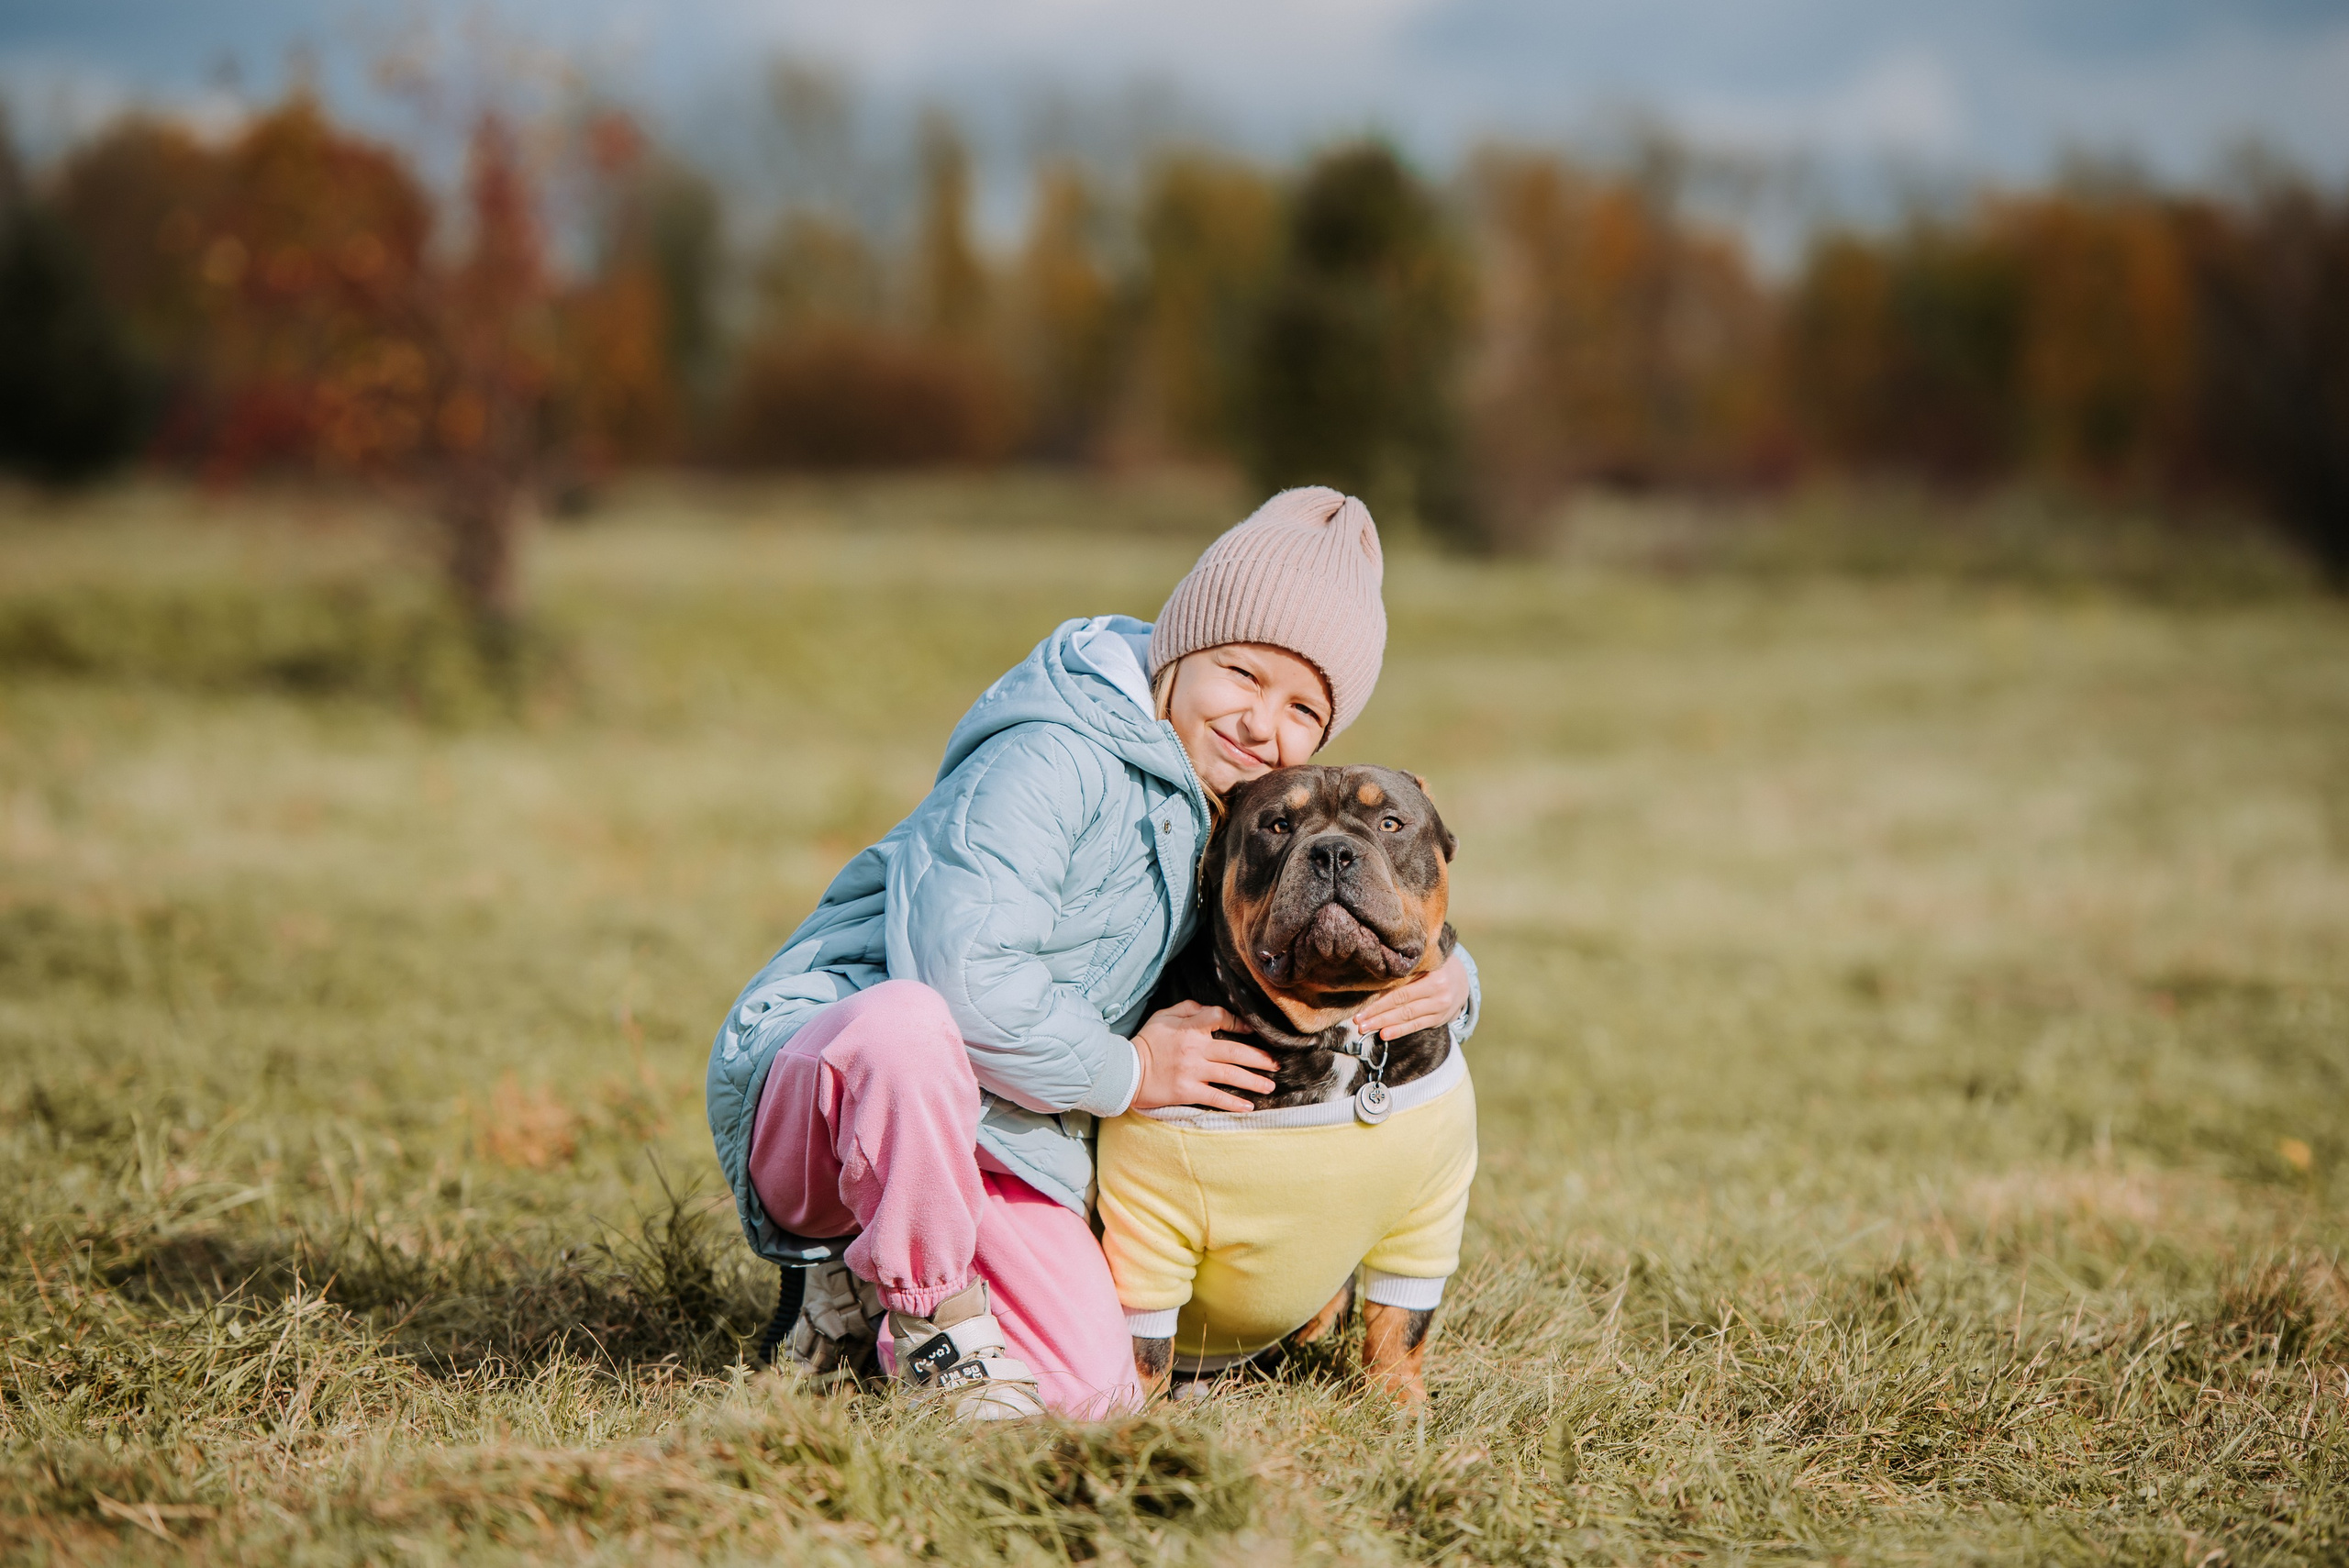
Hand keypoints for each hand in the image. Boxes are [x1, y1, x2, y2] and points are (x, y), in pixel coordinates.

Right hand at [1130, 1001, 1276, 1111]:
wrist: (1125, 1071)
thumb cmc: (1146, 1042)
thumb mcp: (1164, 1016)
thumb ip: (1189, 1009)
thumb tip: (1212, 1011)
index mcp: (1189, 1028)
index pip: (1221, 1018)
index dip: (1239, 1023)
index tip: (1251, 1030)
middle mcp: (1195, 1049)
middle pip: (1235, 1051)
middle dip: (1260, 1058)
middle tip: (1276, 1064)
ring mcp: (1192, 1071)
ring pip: (1231, 1075)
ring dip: (1254, 1081)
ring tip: (1270, 1086)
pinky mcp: (1187, 1091)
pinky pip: (1215, 1097)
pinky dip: (1233, 1103)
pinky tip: (1248, 1106)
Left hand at [1351, 948, 1470, 1041]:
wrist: (1463, 980)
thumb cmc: (1435, 966)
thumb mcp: (1425, 962)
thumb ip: (1406, 971)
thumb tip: (1372, 980)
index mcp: (1434, 975)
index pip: (1402, 991)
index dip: (1380, 1001)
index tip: (1360, 1007)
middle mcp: (1439, 993)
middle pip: (1402, 1006)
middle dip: (1377, 1015)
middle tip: (1357, 1022)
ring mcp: (1440, 1008)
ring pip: (1408, 1018)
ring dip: (1384, 1025)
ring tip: (1365, 1029)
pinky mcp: (1439, 1019)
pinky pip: (1417, 1026)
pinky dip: (1399, 1031)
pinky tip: (1384, 1034)